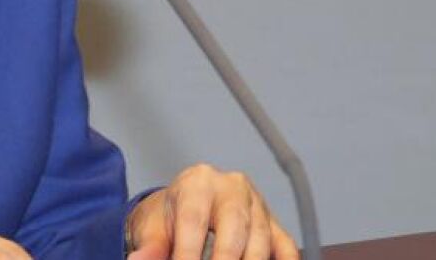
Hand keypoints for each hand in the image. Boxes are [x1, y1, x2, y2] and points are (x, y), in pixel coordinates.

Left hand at [126, 163, 298, 259]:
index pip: (194, 220)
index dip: (188, 252)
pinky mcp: (274, 223)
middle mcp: (232, 188)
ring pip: (261, 238)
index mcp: (198, 183)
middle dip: (225, 259)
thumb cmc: (168, 216)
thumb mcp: (152, 227)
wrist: (184, 206)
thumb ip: (150, 246)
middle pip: (234, 226)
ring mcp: (257, 204)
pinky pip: (285, 245)